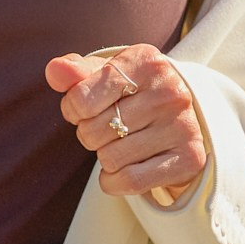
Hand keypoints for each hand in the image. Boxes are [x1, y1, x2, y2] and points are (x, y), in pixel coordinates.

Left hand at [46, 45, 208, 209]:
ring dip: (106, 157)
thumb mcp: (104, 75)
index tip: (85, 109)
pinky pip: (130, 181)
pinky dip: (115, 182)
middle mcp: (169, 90)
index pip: (81, 99)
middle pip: (93, 131)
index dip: (73, 109)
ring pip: (110, 159)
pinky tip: (124, 168)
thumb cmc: (131, 94)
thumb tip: (55, 70)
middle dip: (90, 134)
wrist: (181, 118)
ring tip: (123, 143)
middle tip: (108, 128)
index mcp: (146, 62)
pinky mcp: (190, 158)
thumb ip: (74, 72)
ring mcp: (182, 125)